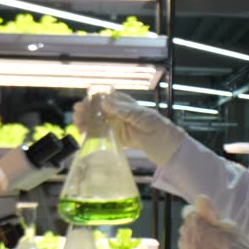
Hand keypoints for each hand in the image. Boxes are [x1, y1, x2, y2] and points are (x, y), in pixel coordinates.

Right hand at [73, 90, 187, 165]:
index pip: (108, 98)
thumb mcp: (143, 119)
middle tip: (76, 114)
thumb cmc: (161, 131)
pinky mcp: (121, 140)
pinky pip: (104, 135)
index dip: (94, 99)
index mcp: (129, 105)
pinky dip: (94, 134)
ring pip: (100, 122)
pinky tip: (84, 134)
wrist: (172, 151)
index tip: (84, 103)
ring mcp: (121, 127)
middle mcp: (122, 114)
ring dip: (88, 122)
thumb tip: (104, 101)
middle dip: (88, 111)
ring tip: (77, 124)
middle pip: (101, 110)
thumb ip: (124, 110)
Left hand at [179, 195, 248, 248]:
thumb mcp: (231, 226)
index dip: (199, 214)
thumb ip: (211, 213)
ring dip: (195, 243)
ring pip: (186, 243)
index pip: (189, 210)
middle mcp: (185, 237)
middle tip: (214, 235)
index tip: (210, 220)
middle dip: (197, 228)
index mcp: (195, 223)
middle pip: (187, 227)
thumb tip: (200, 202)